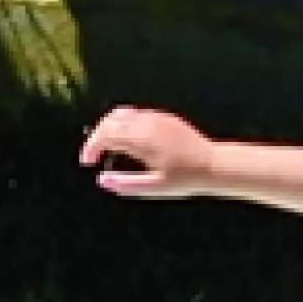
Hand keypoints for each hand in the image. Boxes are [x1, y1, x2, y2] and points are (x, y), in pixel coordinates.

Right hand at [79, 105, 215, 196]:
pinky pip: (136, 114)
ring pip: (122, 113)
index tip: (88, 162)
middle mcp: (147, 122)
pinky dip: (124, 124)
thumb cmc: (187, 178)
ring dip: (109, 128)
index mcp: (143, 138)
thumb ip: (126, 185)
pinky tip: (126, 141)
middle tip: (94, 156)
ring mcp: (156, 117)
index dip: (92, 147)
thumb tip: (102, 182)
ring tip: (107, 148)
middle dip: (96, 137)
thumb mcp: (155, 187)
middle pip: (110, 120)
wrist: (214, 165)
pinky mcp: (164, 117)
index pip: (106, 134)